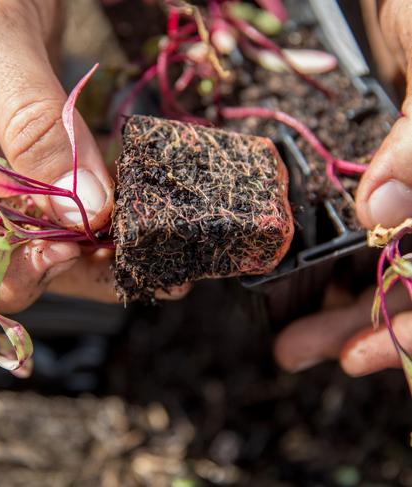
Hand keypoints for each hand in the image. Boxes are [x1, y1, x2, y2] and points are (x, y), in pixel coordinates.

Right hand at [0, 0, 187, 312]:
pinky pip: (54, 201)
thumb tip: (86, 210)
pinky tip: (128, 226)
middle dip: (47, 269)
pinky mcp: (22, 151)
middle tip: (110, 255)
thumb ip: (30, 121)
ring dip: (80, 255)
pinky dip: (90, 220)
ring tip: (136, 254)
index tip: (57, 253)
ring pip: (27, 239)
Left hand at [276, 0, 411, 373]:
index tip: (366, 355)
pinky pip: (366, 238)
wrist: (405, 3)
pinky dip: (334, 265)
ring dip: (341, 309)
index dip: (411, 326)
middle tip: (298, 353)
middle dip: (360, 328)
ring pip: (389, 270)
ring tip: (291, 343)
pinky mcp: (388, 183)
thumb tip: (382, 214)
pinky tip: (305, 289)